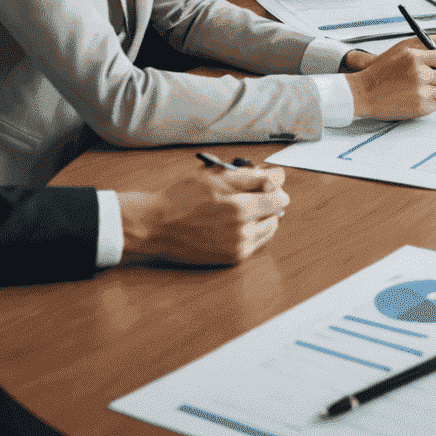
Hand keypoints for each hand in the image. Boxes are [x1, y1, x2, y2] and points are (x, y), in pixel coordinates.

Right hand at [118, 166, 288, 265]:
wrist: (156, 226)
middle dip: (268, 203)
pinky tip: (234, 224)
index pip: (279, 199)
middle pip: (276, 215)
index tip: (265, 185)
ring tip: (241, 210)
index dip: (273, 189)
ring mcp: (237, 248)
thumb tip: (277, 178)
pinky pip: (254, 244)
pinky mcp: (230, 259)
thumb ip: (251, 176)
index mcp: (240, 208)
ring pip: (267, 230)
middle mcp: (242, 232)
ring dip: (262, 219)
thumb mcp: (216, 176)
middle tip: (251, 196)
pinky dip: (251, 233)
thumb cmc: (182, 198)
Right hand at [347, 38, 435, 119]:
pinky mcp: (419, 108)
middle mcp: (420, 74)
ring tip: (435, 88)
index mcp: (416, 57)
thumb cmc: (381, 71)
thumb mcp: (401, 50)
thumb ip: (425, 47)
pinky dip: (435, 101)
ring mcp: (420, 92)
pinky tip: (424, 97)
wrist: (363, 93)